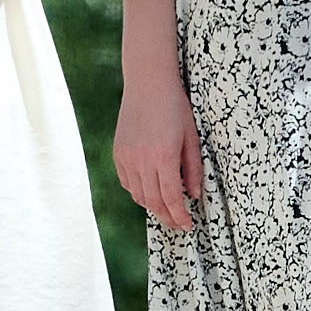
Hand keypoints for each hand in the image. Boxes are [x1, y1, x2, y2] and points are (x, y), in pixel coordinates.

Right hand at [117, 60, 208, 230]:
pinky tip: (150, 191)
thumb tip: (192, 195)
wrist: (147, 84)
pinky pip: (128, 182)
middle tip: (178, 224)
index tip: (187, 226)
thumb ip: (193, 169)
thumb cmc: (175, 107)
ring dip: (153, 206)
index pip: (171, 198)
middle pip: (153, 202)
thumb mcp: (191, 137)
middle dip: (167, 217)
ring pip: (138, 195)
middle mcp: (142, 160)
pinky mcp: (118, 153)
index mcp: (164, 156)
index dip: (179, 216)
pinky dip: (139, 192)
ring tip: (166, 209)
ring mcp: (127, 157)